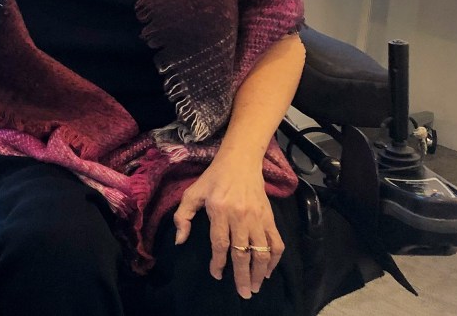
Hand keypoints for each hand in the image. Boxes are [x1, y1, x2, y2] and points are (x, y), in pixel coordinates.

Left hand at [171, 157, 283, 298]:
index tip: (217, 276)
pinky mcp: (270, 217)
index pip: (220, 243)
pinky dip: (274, 258)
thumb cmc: (213, 178)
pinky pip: (276, 242)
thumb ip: (182, 216)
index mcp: (220, 210)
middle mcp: (240, 216)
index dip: (219, 263)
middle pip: (243, 252)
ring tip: (256, 287)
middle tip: (244, 293)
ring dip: (260, 272)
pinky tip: (269, 270)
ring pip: (262, 251)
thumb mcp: (192, 193)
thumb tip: (179, 241)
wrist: (240, 162)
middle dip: (243, 276)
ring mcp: (258, 217)